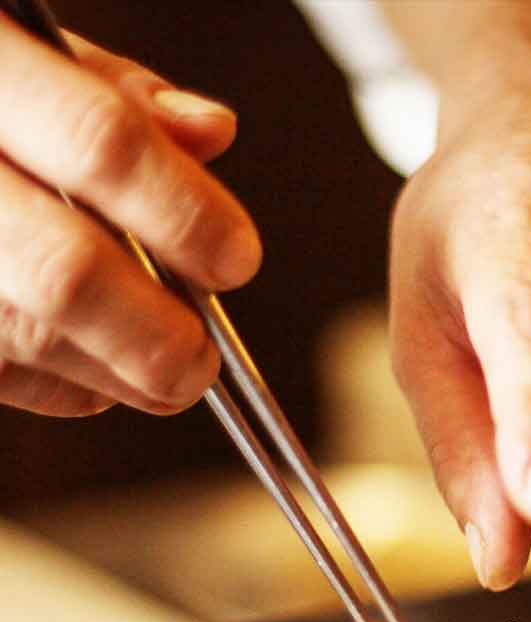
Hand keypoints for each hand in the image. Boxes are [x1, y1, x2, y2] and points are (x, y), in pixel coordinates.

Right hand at [0, 19, 260, 415]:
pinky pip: (9, 375)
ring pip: (35, 338)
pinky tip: (100, 363)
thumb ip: (119, 93)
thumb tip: (212, 131)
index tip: (237, 259)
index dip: (186, 215)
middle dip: (160, 334)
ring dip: (125, 372)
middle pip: (67, 272)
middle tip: (203, 359)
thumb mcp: (32, 54)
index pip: (102, 146)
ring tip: (167, 368)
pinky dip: (72, 387)